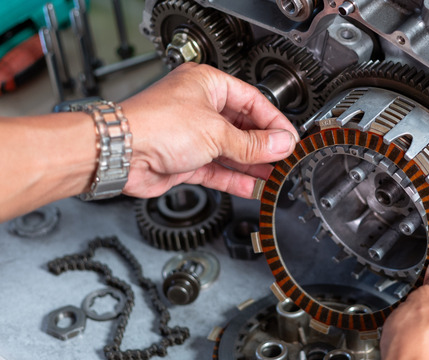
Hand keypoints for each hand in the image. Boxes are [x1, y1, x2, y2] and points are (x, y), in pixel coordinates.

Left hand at [120, 62, 298, 198]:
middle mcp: (200, 107)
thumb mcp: (216, 132)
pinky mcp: (186, 160)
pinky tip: (254, 186)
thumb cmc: (154, 125)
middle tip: (284, 159)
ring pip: (232, 151)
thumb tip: (281, 144)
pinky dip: (236, 178)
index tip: (289, 140)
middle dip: (264, 146)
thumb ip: (253, 144)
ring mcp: (192, 135)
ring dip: (253, 165)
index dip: (274, 122)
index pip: (253, 102)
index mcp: (207, 84)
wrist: (119, 153)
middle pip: (243, 128)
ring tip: (275, 176)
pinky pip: (219, 169)